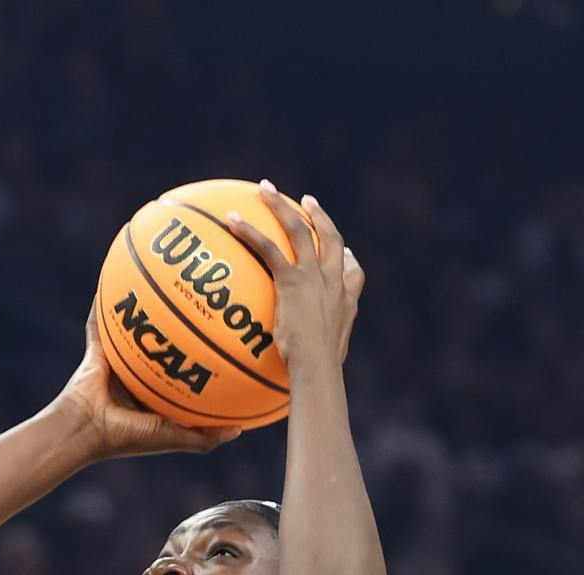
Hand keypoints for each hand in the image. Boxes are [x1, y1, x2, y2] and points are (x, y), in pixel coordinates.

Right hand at [52, 298, 242, 459]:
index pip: (181, 373)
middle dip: (176, 329)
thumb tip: (239, 430)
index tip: (222, 342)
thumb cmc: (126, 437)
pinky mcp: (96, 351)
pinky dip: (103, 304)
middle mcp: (136, 378)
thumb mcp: (171, 437)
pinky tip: (114, 280)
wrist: (84, 430)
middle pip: (161, 346)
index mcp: (153, 396)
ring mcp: (115, 363)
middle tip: (198, 305)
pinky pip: (99, 323)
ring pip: (133, 331)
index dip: (198, 358)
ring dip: (143, 311)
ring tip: (160, 286)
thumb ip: (203, 438)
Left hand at [221, 182, 364, 374]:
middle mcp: (334, 283)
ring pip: (299, 231)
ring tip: (266, 189)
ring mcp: (315, 278)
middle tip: (307, 202)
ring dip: (281, 207)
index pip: (352, 273)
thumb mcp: (323, 363)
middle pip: (332, 239)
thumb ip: (317, 357)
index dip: (347, 259)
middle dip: (319, 217)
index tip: (344, 250)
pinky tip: (231, 219)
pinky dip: (249, 231)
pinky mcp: (293, 280)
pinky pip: (267, 249)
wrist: (318, 368)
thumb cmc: (318, 376)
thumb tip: (307, 375)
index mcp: (346, 302)